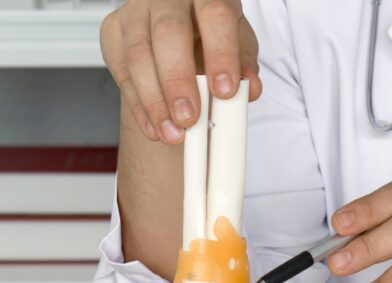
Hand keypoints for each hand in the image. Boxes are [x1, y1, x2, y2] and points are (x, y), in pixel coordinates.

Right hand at [100, 0, 261, 143]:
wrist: (180, 29)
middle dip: (178, 81)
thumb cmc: (213, 34)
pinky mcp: (114, 31)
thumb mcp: (238, 44)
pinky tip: (154, 128)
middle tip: (189, 119)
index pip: (214, 17)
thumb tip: (251, 89)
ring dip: (154, 101)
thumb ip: (245, 65)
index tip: (225, 91)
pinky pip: (121, 70)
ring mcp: (136, 12)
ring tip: (172, 133)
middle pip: (168, 34)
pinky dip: (139, 106)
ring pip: (138, 54)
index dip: (220, 54)